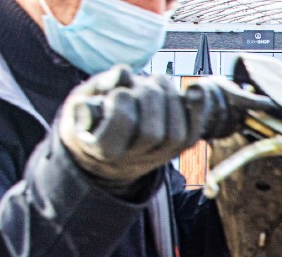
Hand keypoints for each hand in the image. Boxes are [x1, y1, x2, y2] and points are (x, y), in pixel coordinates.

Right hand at [59, 67, 217, 187]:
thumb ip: (101, 86)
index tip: (119, 91)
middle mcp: (132, 160)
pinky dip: (197, 111)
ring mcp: (157, 158)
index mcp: (102, 148)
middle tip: (142, 83)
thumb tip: (124, 72)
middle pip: (152, 132)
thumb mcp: (83, 99)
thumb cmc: (90, 116)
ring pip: (176, 135)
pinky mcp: (175, 151)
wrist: (105, 146)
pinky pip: (192, 135)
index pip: (122, 124)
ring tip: (158, 82)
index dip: (123, 101)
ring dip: (171, 100)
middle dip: (150, 98)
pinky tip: (195, 90)